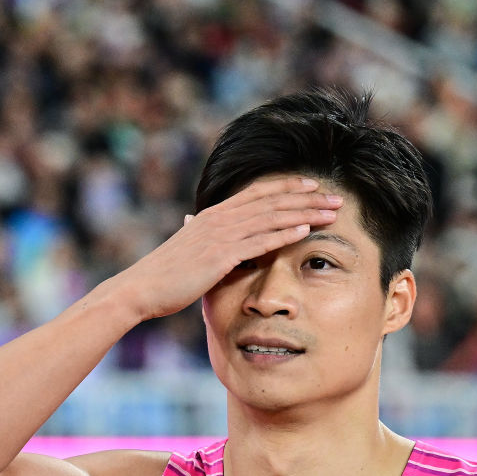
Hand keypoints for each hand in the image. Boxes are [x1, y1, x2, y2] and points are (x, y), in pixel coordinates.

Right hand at [124, 176, 341, 319]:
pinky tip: (304, 231)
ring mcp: (220, 236)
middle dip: (306, 199)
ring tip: (331, 212)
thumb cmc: (162, 274)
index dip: (287, 188)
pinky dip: (283, 234)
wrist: (141, 288)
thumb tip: (190, 219)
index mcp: (213, 215)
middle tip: (335, 198)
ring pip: (271, 218)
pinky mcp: (220, 256)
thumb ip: (192, 231)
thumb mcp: (181, 247)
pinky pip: (258, 242)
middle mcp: (219, 219)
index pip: (257, 194)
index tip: (313, 187)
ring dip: (304, 214)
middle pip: (271, 202)